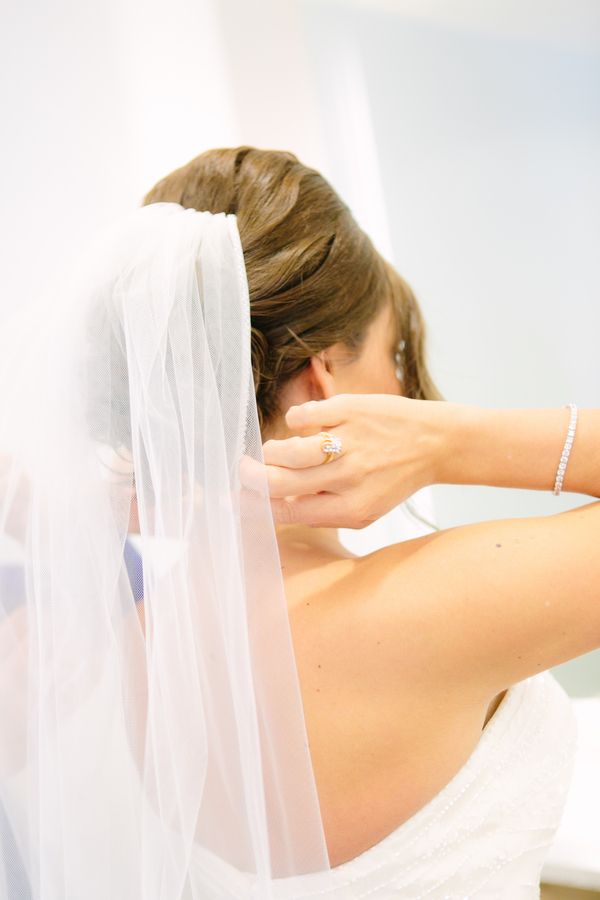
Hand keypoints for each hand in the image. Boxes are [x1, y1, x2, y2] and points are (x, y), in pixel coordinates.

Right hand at [250, 393, 445, 528]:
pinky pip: (303, 416)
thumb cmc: (391, 479)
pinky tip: (302, 424)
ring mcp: (350, 442)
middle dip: (251, 475)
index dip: (254, 503)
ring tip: (274, 449)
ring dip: (272, 449)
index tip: (238, 495)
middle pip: (278, 481)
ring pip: (287, 449)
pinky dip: (295, 420)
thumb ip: (320, 511)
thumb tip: (270, 503)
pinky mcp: (351, 410)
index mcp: (350, 509)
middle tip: (244, 468)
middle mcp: (349, 478)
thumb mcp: (364, 510)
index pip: (285, 510)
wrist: (434, 443)